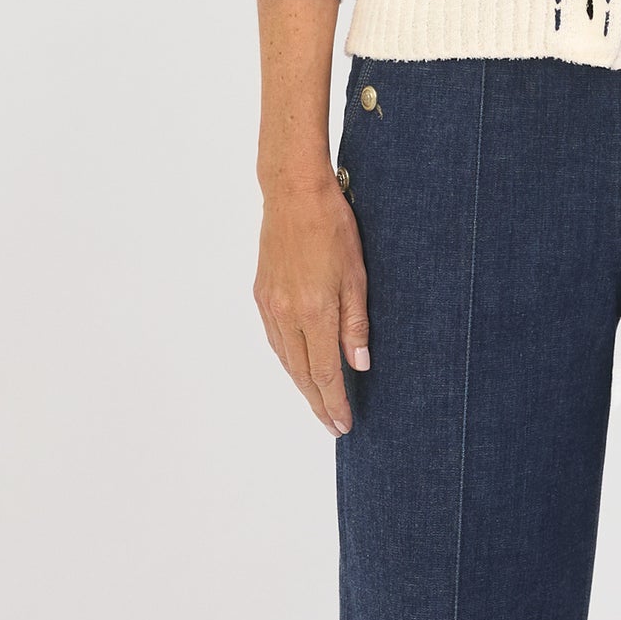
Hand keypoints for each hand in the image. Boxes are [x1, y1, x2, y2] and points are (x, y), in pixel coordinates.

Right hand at [253, 167, 370, 435]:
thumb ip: (356, 324)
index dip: (334, 403)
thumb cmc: (333, 226)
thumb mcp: (357, 275)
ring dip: (302, 385)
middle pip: (302, 374)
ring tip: (319, 402)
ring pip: (286, 359)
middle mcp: (287, 314)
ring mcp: (270, 305)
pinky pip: (275, 340)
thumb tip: (358, 364)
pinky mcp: (262, 294)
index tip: (343, 425)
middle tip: (332, 425)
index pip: (325, 373)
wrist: (294, 194)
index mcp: (314, 311)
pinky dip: (288, 360)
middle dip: (318, 403)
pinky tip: (299, 366)